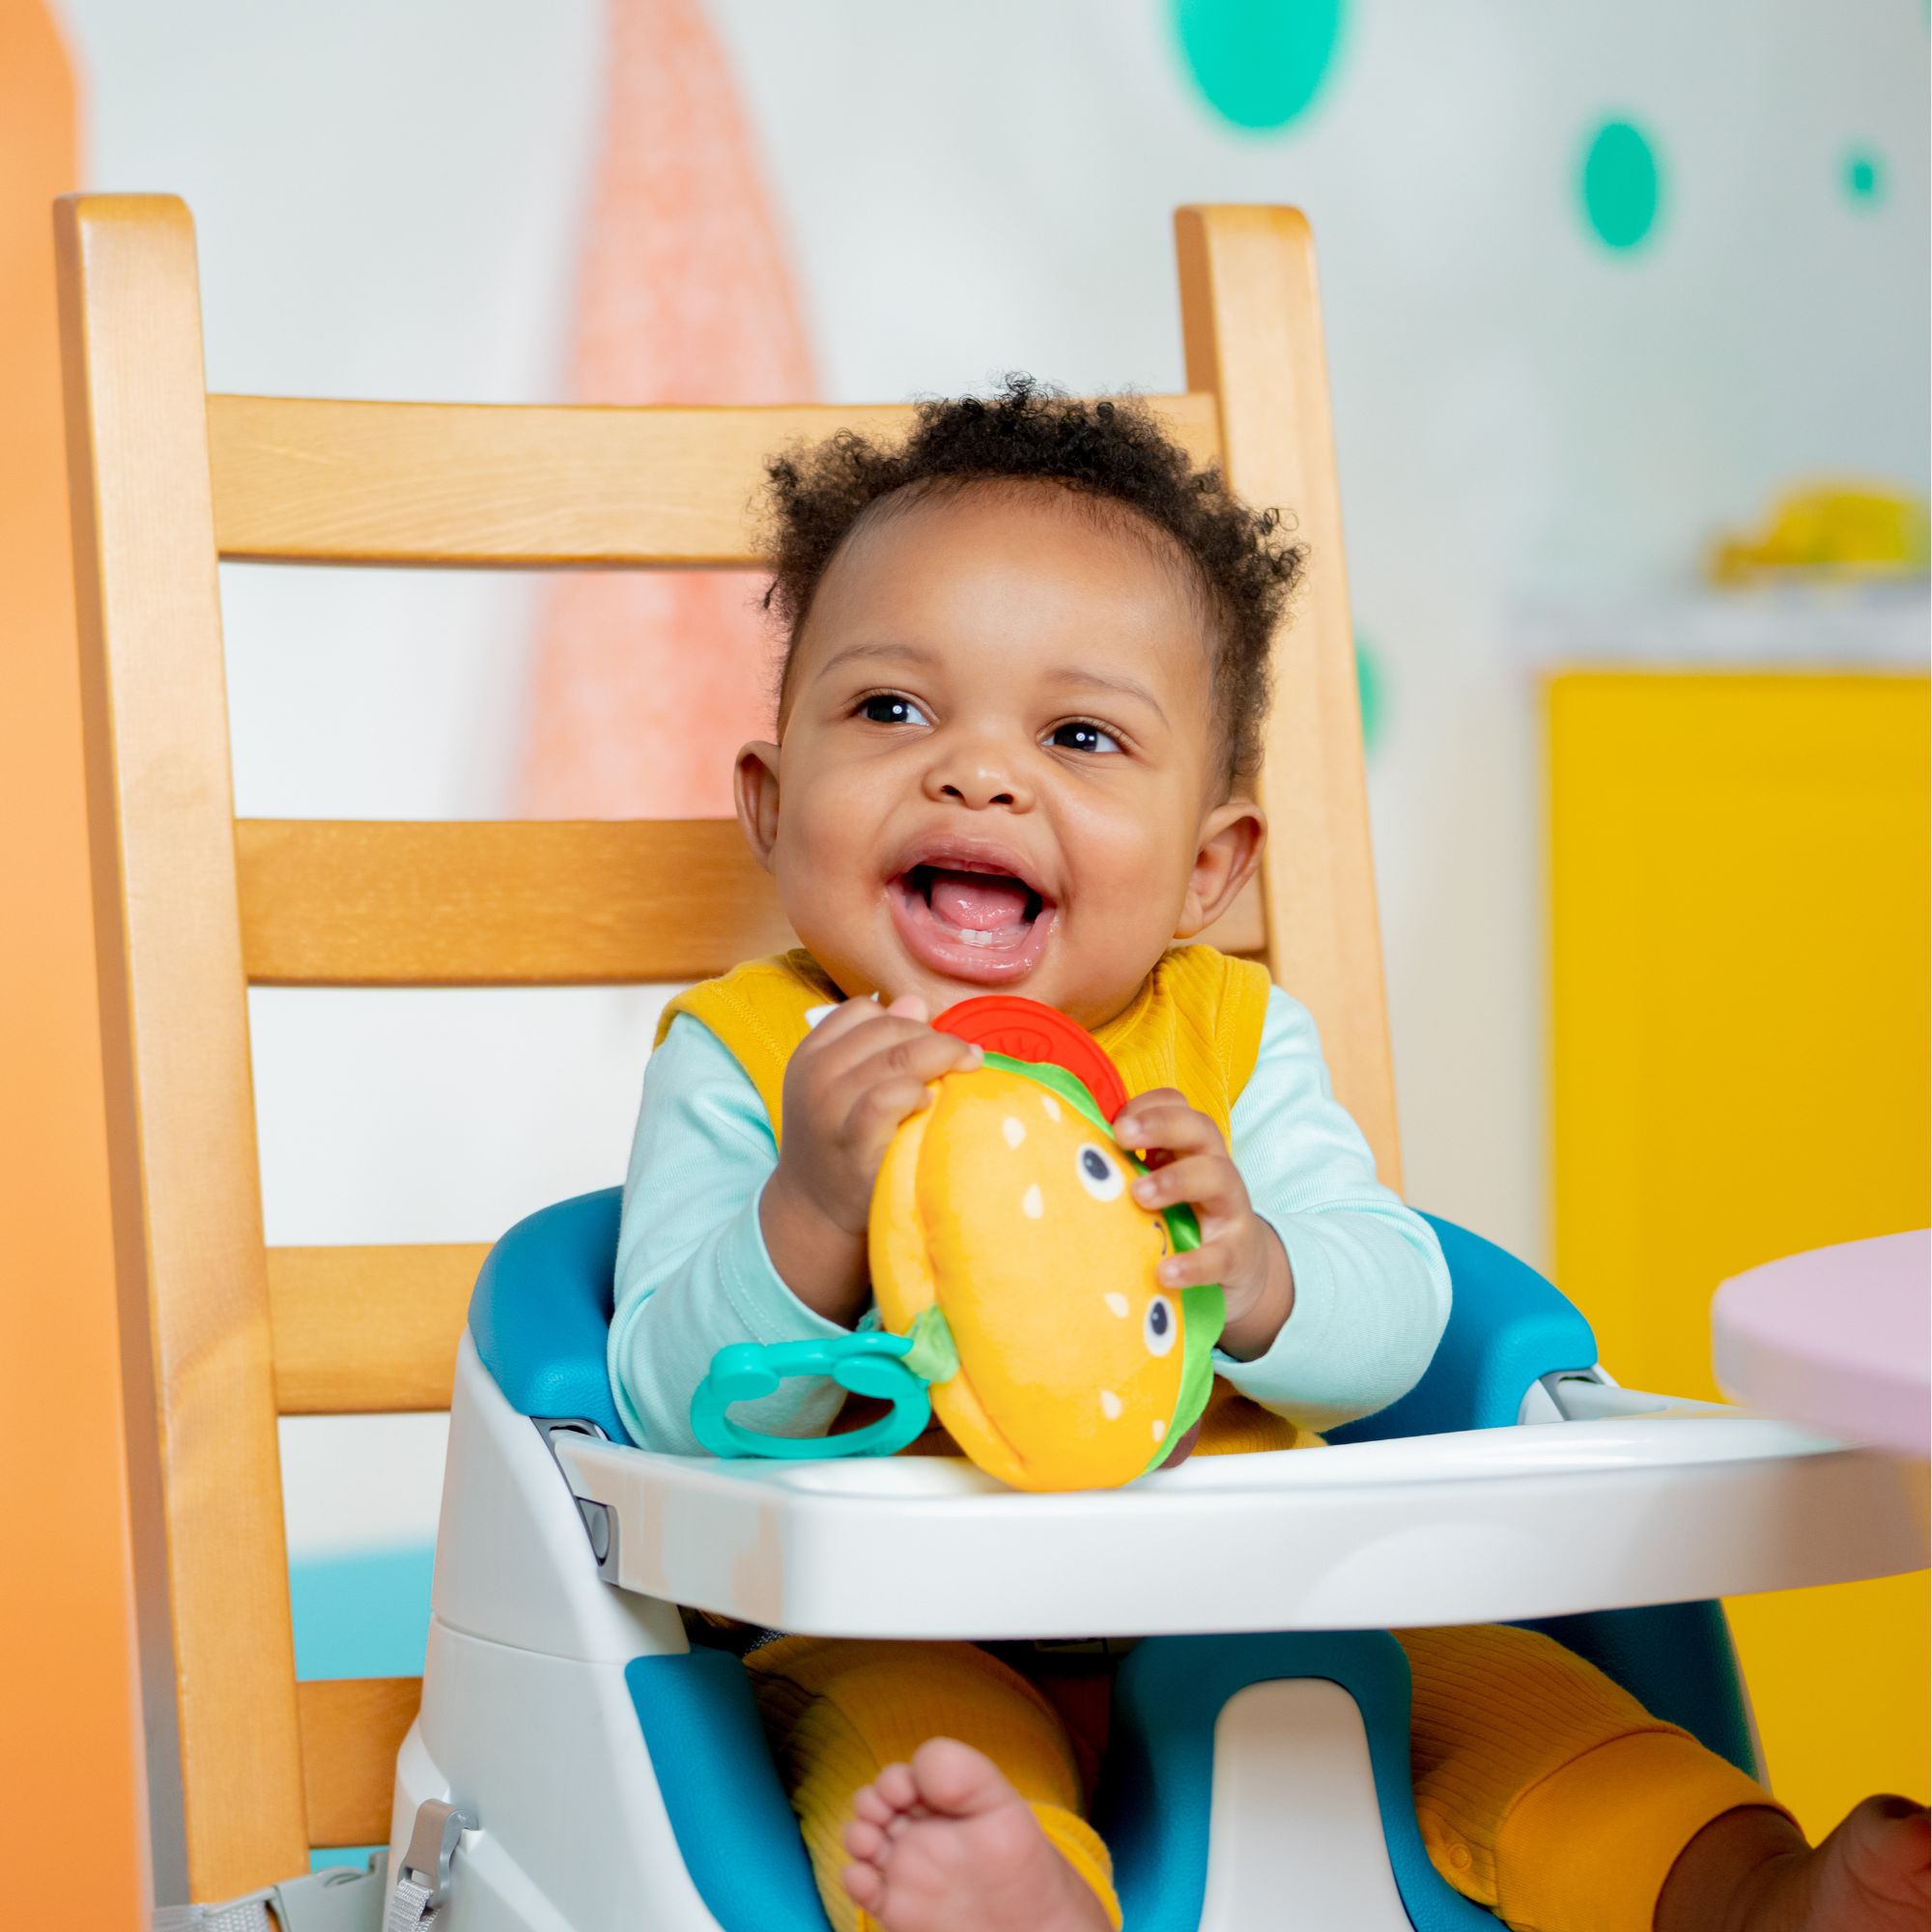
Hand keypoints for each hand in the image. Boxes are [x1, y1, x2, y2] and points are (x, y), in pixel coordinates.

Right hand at [760, 994, 980, 1322]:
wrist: (815, 1212)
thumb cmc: (840, 1143)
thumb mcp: (844, 1086)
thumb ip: (877, 1042)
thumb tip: (917, 1002)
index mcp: (811, 1054)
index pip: (863, 1012)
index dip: (907, 1019)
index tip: (935, 1036)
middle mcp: (815, 1076)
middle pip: (888, 1031)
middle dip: (935, 1037)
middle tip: (968, 1054)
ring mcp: (829, 1109)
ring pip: (896, 1057)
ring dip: (941, 1056)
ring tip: (966, 1069)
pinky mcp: (851, 1142)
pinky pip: (889, 1098)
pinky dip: (916, 1092)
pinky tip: (932, 1102)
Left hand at [1112, 1088, 1293, 1359]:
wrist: (1237, 1265)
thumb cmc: (1183, 1216)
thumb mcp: (1158, 1184)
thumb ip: (1125, 1169)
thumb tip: (1062, 1155)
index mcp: (1189, 1147)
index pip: (1177, 1105)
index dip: (1149, 1105)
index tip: (1115, 1121)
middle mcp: (1214, 1167)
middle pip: (1200, 1128)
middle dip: (1161, 1125)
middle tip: (1122, 1135)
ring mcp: (1230, 1209)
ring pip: (1218, 1177)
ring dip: (1176, 1180)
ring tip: (1139, 1195)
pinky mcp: (1235, 1254)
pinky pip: (1219, 1255)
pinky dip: (1192, 1263)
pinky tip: (1164, 1271)